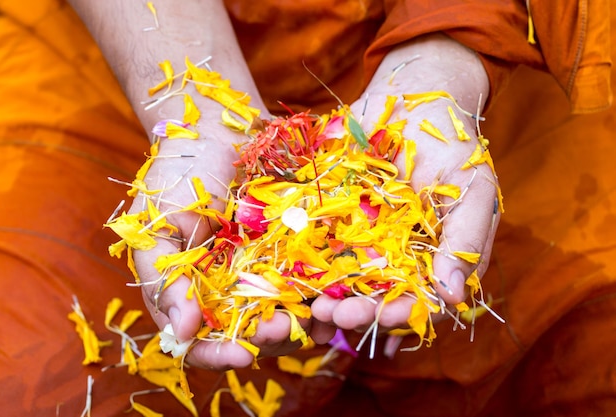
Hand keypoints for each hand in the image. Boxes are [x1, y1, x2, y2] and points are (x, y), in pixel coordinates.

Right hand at [130, 124, 314, 369]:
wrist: (214, 131)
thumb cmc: (176, 176)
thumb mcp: (157, 225)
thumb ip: (164, 279)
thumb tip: (182, 331)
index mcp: (187, 293)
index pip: (198, 342)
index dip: (217, 355)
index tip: (241, 355)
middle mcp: (225, 291)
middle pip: (247, 336)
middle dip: (268, 340)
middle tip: (285, 328)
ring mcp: (259, 273)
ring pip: (282, 317)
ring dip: (302, 325)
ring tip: (317, 317)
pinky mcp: (288, 253)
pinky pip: (306, 283)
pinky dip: (320, 295)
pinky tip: (333, 296)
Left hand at [311, 34, 499, 338]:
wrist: (416, 99)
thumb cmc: (454, 148)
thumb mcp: (472, 193)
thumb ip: (465, 242)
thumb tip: (454, 297)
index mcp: (427, 261)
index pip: (415, 301)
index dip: (401, 314)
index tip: (385, 318)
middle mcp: (390, 257)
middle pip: (371, 296)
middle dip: (354, 311)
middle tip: (334, 318)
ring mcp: (358, 237)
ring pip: (339, 277)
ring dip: (324, 296)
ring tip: (310, 306)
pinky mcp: (330, 214)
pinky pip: (312, 239)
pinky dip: (300, 259)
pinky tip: (287, 275)